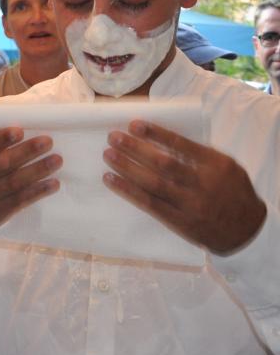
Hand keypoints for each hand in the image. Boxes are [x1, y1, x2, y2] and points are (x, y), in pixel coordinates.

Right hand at [0, 128, 61, 232]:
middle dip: (27, 152)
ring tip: (57, 160)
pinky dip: (38, 191)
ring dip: (38, 170)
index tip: (20, 130)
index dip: (1, 139)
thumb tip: (10, 125)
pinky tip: (53, 183)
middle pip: (2, 164)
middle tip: (48, 141)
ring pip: (15, 182)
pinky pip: (21, 201)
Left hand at [104, 120, 265, 254]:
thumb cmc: (233, 192)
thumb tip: (164, 137)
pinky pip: (149, 204)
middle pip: (163, 164)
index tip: (134, 124)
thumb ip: (200, 154)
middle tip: (113, 137)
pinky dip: (128, 191)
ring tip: (108, 155)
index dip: (156, 134)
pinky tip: (111, 180)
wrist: (246, 230)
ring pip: (153, 184)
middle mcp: (202, 184)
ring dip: (127, 168)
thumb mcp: (226, 167)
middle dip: (136, 149)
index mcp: (216, 165)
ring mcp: (190, 205)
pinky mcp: (179, 221)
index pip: (182, 145)